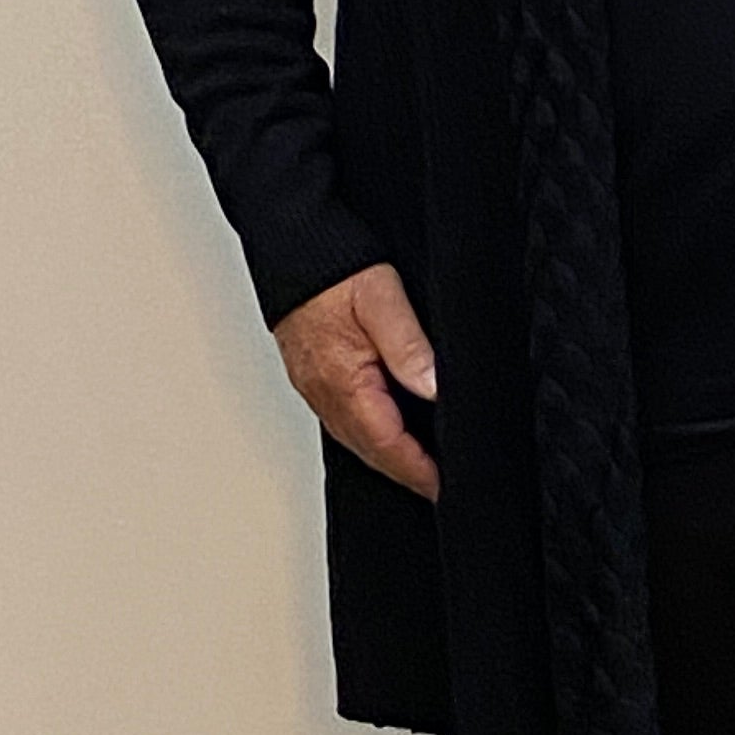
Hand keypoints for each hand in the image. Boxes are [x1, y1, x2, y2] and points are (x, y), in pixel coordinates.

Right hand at [274, 262, 439, 501]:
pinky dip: (370, 436)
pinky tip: (388, 434)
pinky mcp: (314, 377)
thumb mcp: (382, 298)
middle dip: (407, 474)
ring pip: (357, 440)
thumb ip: (408, 346)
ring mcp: (316, 388)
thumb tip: (433, 388)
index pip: (387, 443)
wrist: (291, 247)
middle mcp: (325, 393)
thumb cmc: (333, 270)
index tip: (443, 486)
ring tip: (421, 469)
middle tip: (440, 488)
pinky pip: (344, 420)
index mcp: (343, 381)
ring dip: (389, 458)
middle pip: (371, 451)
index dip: (418, 470)